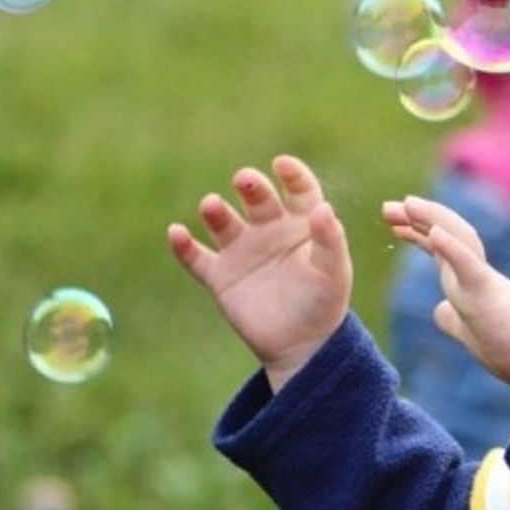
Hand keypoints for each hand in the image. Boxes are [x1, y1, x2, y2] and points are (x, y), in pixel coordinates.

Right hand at [168, 155, 351, 392]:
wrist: (302, 345)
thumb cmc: (324, 303)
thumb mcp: (334, 272)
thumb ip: (331, 240)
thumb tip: (324, 208)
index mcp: (302, 223)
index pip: (298, 190)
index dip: (292, 174)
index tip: (283, 164)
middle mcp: (270, 229)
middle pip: (258, 198)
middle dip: (251, 186)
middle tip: (245, 179)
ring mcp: (242, 251)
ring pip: (223, 222)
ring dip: (215, 211)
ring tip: (212, 205)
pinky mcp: (220, 276)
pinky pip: (196, 257)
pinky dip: (183, 245)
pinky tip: (176, 233)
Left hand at [382, 196, 509, 393]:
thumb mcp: (474, 336)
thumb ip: (456, 320)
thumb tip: (440, 311)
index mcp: (474, 286)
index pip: (442, 252)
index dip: (419, 234)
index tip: (396, 223)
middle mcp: (479, 277)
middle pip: (446, 238)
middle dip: (416, 219)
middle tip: (387, 207)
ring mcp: (485, 284)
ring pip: (459, 240)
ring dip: (432, 220)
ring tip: (407, 204)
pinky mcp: (490, 297)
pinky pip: (469, 268)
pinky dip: (451, 248)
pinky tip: (433, 233)